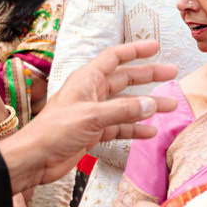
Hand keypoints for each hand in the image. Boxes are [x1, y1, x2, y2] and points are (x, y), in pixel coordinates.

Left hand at [0, 40, 178, 195]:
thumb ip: (123, 110)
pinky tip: (149, 131)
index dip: (135, 50)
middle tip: (171, 73)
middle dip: (148, 76)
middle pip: (125, 79)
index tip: (156, 47)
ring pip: (126, 105)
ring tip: (169, 106)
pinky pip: (120, 126)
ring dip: (147, 106)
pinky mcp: (93, 132)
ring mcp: (93, 113)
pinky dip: (135, 128)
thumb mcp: (92, 116)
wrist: (35, 159)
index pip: (114, 58)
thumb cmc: (54, 131)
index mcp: (86, 80)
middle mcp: (91, 93)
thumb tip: (151, 104)